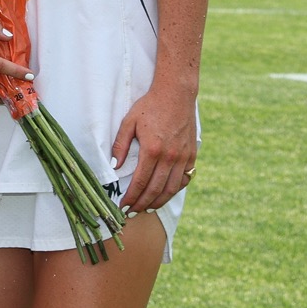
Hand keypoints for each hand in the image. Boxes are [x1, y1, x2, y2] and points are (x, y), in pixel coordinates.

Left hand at [111, 75, 197, 213]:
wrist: (176, 95)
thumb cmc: (149, 107)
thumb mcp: (128, 122)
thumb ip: (120, 145)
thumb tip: (114, 166)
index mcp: (153, 150)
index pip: (141, 182)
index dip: (132, 197)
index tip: (124, 206)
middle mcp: (170, 157)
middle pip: (156, 190)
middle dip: (143, 204)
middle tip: (132, 213)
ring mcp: (183, 157)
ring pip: (172, 188)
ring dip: (159, 201)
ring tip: (147, 208)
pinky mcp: (192, 154)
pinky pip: (184, 178)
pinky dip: (175, 189)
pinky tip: (165, 193)